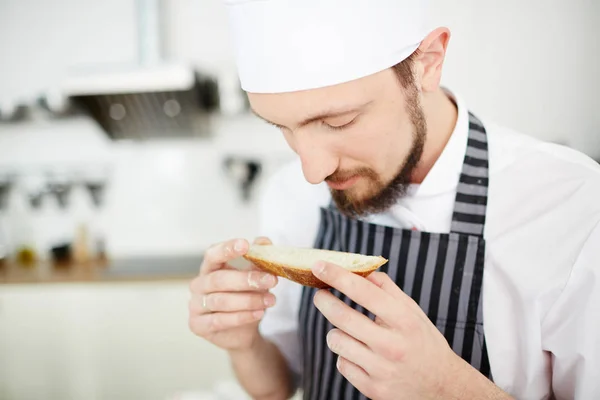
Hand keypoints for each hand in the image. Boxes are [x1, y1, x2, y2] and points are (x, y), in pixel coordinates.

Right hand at [188, 237, 277, 351]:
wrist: (241, 332)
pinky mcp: (198, 325)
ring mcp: (195, 305)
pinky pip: (220, 320)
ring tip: (270, 300)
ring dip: (249, 300)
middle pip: (220, 279)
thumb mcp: (254, 277)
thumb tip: (264, 241)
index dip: (227, 249)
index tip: (245, 244)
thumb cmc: (244, 298)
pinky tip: (259, 313)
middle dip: (247, 279)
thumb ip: (257, 259)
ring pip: (222, 301)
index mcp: (209, 268)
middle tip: (271, 280)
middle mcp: (199, 284)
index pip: (213, 254)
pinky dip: (242, 317)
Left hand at [311, 261, 509, 399]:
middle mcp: (393, 346)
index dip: (338, 276)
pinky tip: (359, 354)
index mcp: (404, 321)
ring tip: (348, 330)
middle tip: (320, 294)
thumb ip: (387, 290)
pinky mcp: (373, 389)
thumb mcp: (413, 312)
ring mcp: (382, 370)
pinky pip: (342, 364)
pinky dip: (345, 356)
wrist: (441, 386)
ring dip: (336, 331)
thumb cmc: (423, 342)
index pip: (364, 292)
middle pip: (343, 317)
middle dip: (324, 300)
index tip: (319, 266)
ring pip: (337, 341)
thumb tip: (361, 271)